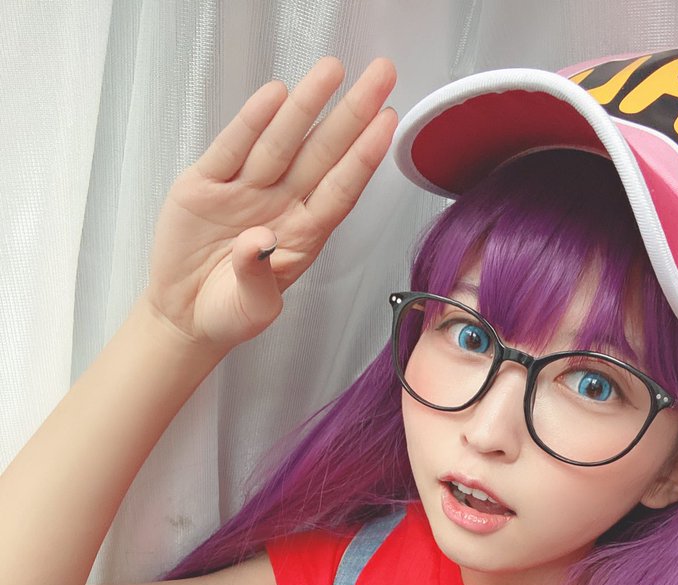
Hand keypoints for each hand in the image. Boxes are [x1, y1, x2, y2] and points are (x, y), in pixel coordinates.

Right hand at [143, 57, 397, 348]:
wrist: (184, 314)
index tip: (387, 125)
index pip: (340, 189)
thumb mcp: (251, 309)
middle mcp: (280, 204)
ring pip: (280, 141)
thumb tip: (259, 241)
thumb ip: (257, 278)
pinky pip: (232, 147)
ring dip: (306, 105)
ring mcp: (244, 190)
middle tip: (381, 76)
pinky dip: (251, 121)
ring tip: (332, 72)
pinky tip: (274, 96)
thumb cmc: (229, 313)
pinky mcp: (206, 184)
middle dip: (352, 113)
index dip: (364, 157)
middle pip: (321, 153)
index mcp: (303, 235)